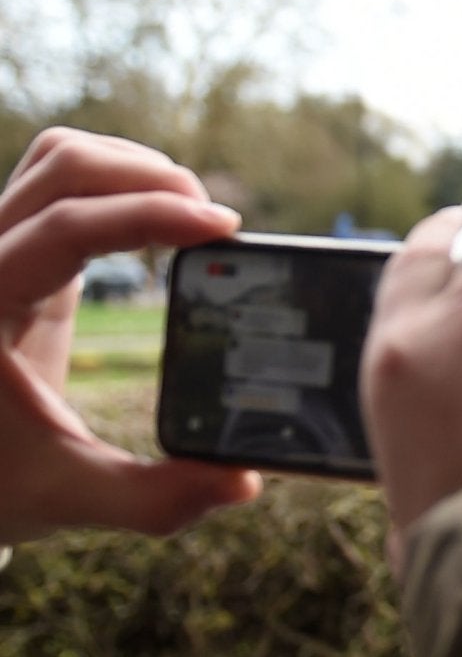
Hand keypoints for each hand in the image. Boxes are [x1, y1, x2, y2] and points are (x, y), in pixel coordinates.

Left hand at [0, 128, 261, 546]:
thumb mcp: (65, 497)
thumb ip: (154, 497)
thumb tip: (244, 483)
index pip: (66, 225)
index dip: (150, 215)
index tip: (225, 230)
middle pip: (62, 165)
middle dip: (149, 176)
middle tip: (217, 223)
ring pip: (58, 158)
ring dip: (132, 169)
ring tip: (194, 213)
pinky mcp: (18, 254)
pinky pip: (61, 183)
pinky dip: (117, 183)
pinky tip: (162, 223)